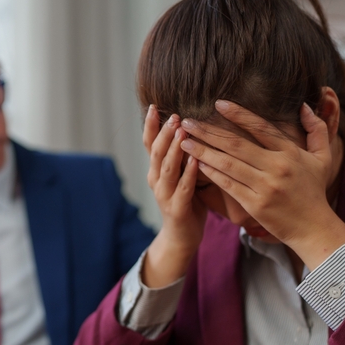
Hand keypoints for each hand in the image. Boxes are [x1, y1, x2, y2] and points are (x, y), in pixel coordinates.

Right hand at [142, 105, 207, 287]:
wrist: (181, 238)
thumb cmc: (185, 202)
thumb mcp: (178, 176)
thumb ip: (178, 156)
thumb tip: (186, 127)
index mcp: (155, 171)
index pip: (148, 144)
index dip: (150, 126)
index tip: (154, 106)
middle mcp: (155, 180)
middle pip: (155, 152)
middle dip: (164, 133)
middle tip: (173, 115)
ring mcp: (165, 195)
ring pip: (166, 168)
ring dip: (174, 149)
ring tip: (182, 131)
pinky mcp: (177, 209)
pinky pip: (183, 188)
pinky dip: (189, 173)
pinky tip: (196, 160)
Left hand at [179, 100, 344, 270]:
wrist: (314, 227)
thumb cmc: (314, 191)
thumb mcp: (323, 158)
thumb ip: (317, 129)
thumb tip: (304, 106)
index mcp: (290, 152)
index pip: (260, 127)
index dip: (238, 114)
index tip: (217, 103)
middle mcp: (277, 166)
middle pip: (236, 144)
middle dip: (208, 131)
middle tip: (187, 122)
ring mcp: (265, 186)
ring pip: (228, 164)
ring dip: (203, 151)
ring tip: (184, 142)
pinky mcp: (255, 205)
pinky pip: (228, 185)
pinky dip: (212, 173)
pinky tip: (197, 164)